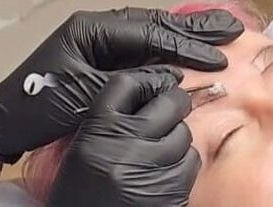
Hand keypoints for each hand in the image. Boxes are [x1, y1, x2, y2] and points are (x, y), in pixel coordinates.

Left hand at [0, 7, 242, 162]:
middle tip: (230, 29)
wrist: (5, 120)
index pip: (147, 32)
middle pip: (152, 24)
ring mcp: (97, 43)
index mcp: (90, 29)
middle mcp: (95, 29)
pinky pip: (140, 51)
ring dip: (182, 37)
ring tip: (219, 34)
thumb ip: (128, 82)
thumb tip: (170, 78)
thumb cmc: (36, 104)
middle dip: (192, 29)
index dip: (184, 44)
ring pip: (149, 35)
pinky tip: (186, 53)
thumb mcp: (84, 93)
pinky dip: (166, 52)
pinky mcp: (98, 60)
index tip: (216, 56)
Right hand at [45, 72, 198, 206]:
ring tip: (160, 147)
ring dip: (177, 136)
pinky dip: (182, 162)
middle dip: (173, 102)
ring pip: (183, 133)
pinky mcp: (172, 191)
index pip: (128, 84)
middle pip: (167, 104)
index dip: (148, 80)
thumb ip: (107, 119)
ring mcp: (152, 169)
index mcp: (97, 130)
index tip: (157, 81)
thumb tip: (146, 92)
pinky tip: (165, 168)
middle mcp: (125, 147)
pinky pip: (190, 162)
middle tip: (172, 104)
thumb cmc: (82, 190)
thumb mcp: (82, 147)